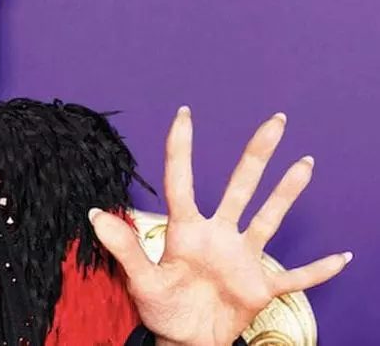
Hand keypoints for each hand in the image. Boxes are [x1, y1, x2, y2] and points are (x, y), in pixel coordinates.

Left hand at [89, 106, 350, 345]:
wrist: (184, 342)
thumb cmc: (161, 310)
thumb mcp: (141, 280)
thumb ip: (124, 248)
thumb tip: (95, 214)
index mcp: (186, 231)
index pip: (181, 181)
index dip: (181, 148)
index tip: (184, 113)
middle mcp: (217, 236)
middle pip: (240, 187)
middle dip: (257, 155)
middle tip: (275, 121)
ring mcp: (241, 259)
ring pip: (269, 219)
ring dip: (287, 193)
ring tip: (305, 163)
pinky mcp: (259, 287)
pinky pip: (294, 277)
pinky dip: (317, 270)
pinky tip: (341, 257)